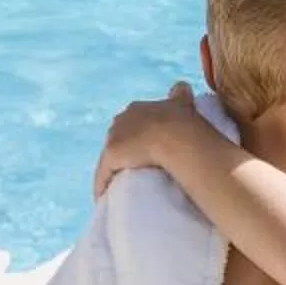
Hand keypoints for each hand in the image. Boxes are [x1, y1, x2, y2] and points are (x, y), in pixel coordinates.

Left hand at [92, 80, 202, 198]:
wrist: (174, 137)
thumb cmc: (181, 122)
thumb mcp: (182, 103)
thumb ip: (180, 94)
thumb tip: (182, 86)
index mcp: (137, 109)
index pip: (132, 122)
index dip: (136, 135)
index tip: (142, 148)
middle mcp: (121, 120)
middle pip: (119, 139)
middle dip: (125, 151)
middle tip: (136, 169)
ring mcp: (113, 139)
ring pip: (110, 158)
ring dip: (114, 170)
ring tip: (124, 185)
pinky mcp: (109, 159)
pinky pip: (103, 176)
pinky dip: (103, 186)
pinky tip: (104, 199)